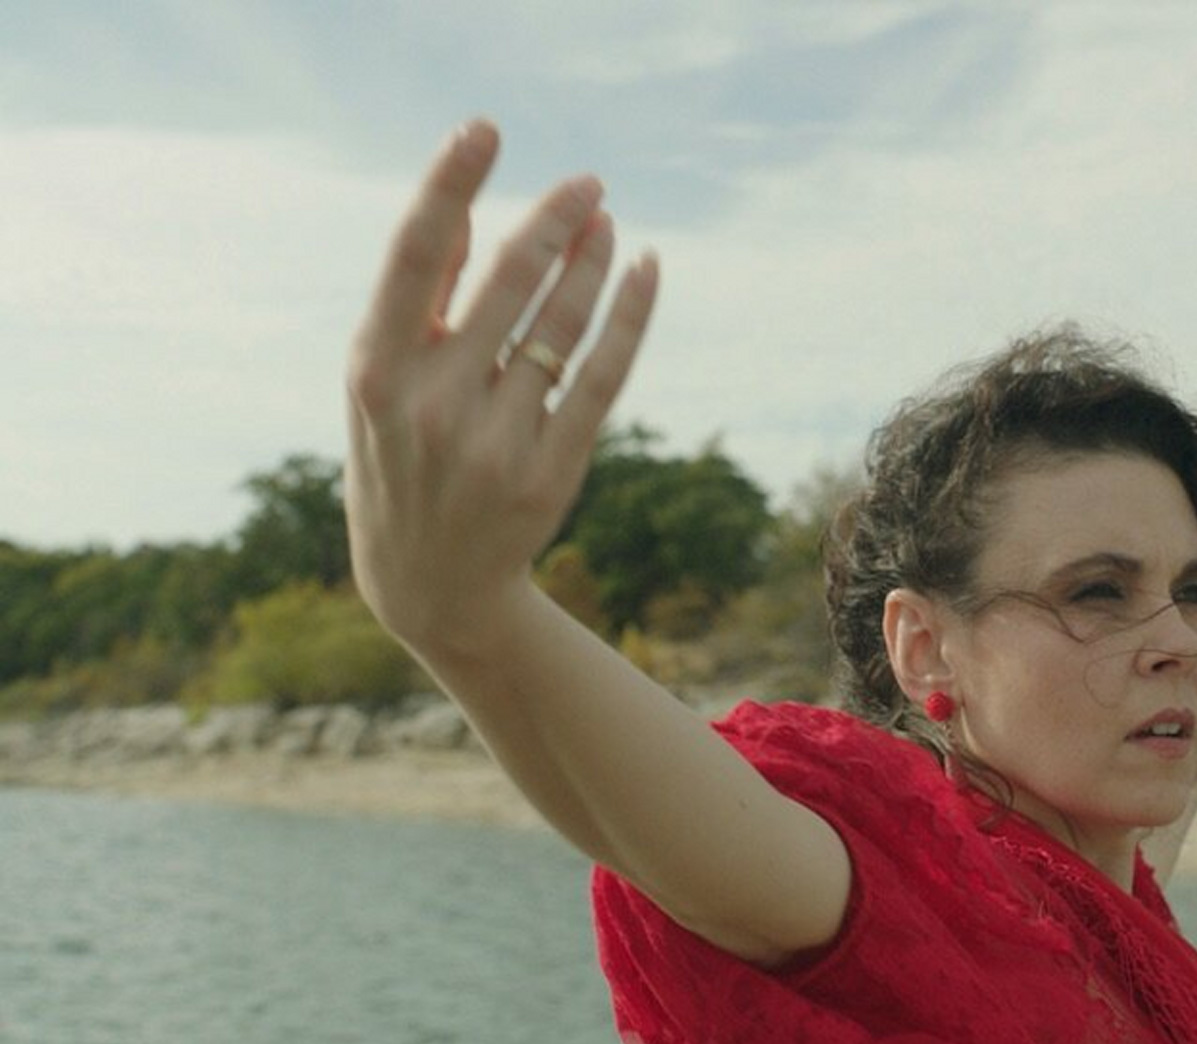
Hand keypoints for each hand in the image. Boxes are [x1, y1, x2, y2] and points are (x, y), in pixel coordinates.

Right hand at [344, 120, 659, 651]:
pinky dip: (629, 315)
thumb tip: (456, 211)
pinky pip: (604, 376)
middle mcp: (433, 404)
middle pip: (507, 282)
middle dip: (553, 220)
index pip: (414, 256)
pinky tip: (643, 271)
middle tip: (587, 182)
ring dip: (593, 262)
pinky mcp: (552, 470)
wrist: (429, 582)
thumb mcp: (383, 383)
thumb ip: (417, 304)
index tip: (485, 130)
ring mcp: (495, 442)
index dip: (449, 185)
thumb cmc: (400, 457)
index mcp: (375, 370)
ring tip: (606, 223)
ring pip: (563, 325)